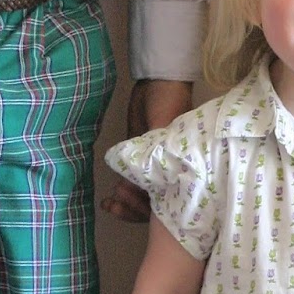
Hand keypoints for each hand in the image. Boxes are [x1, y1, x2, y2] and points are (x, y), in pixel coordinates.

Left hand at [101, 78, 192, 223]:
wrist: (157, 83)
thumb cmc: (168, 104)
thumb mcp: (162, 130)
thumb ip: (151, 158)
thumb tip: (133, 187)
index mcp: (184, 169)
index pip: (172, 202)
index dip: (153, 210)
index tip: (134, 199)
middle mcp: (172, 173)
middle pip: (157, 206)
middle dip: (136, 209)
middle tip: (118, 197)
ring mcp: (155, 169)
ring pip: (143, 199)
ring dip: (126, 206)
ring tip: (110, 202)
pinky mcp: (139, 162)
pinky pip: (132, 186)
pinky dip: (121, 195)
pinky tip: (108, 201)